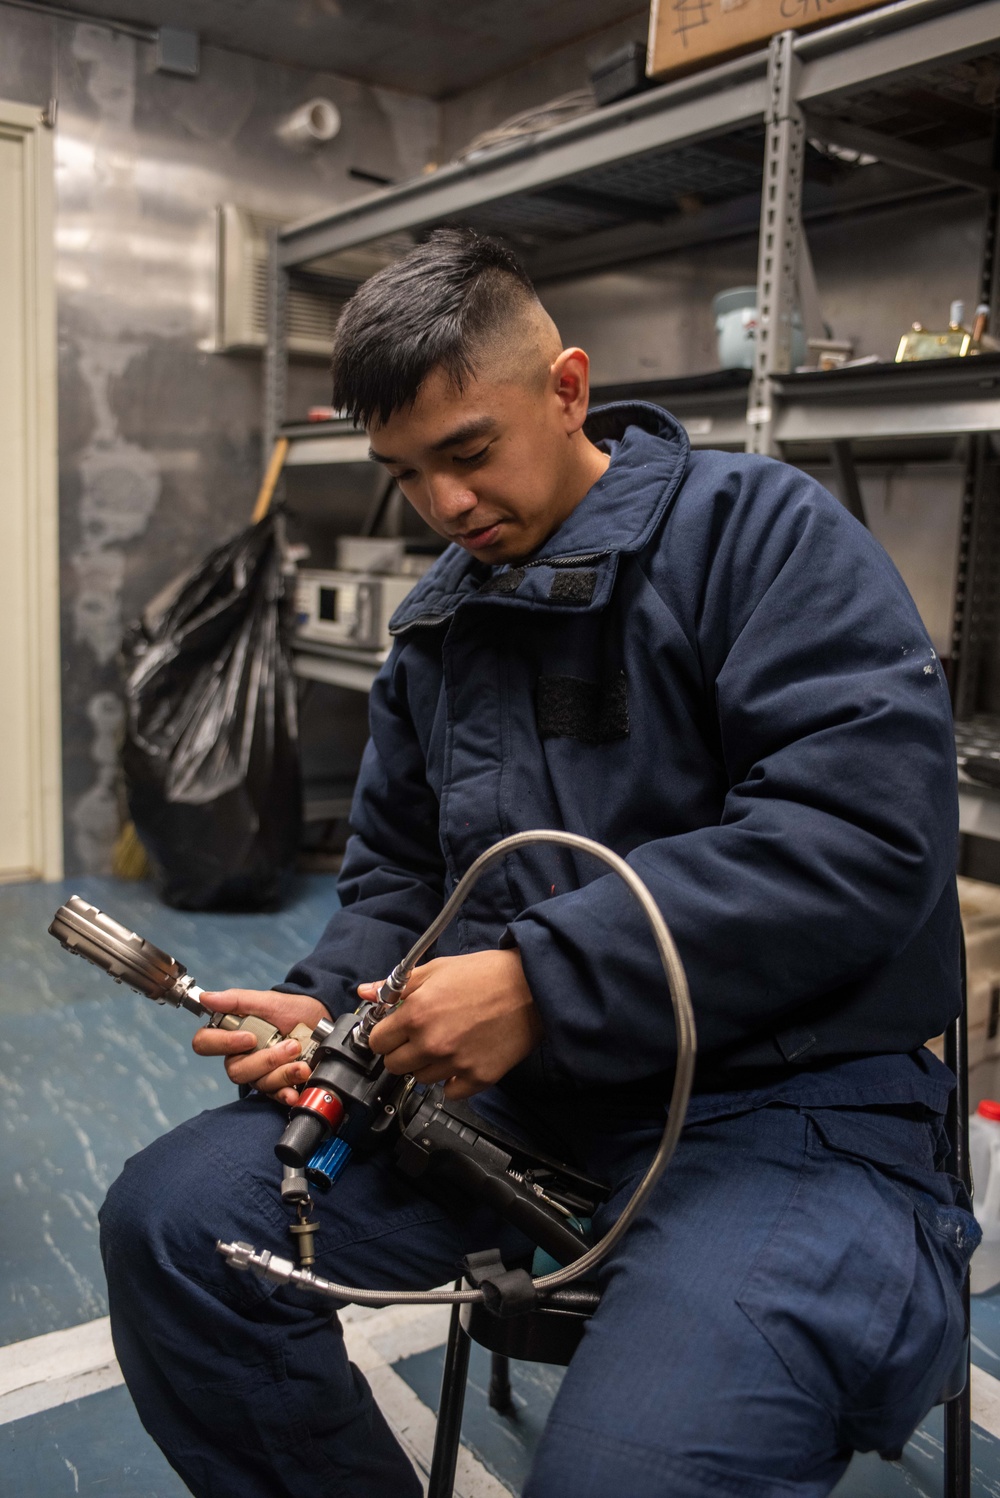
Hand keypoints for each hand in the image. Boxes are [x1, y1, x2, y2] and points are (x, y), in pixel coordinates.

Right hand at [193, 990, 329, 1105]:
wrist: (321, 1021)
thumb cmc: (292, 1010)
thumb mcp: (268, 1001)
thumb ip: (236, 1000)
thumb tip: (206, 998)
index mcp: (232, 1035)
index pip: (205, 1043)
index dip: (223, 1043)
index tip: (250, 1037)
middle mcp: (242, 1057)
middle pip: (235, 1070)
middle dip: (266, 1060)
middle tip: (291, 1046)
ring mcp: (259, 1073)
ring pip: (258, 1083)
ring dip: (282, 1073)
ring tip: (303, 1063)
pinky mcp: (277, 1086)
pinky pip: (274, 1096)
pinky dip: (285, 1094)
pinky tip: (294, 1091)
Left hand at [360, 949, 543, 1100]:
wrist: (533, 987)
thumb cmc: (487, 973)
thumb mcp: (438, 969)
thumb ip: (398, 985)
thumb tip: (366, 992)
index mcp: (417, 1013)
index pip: (377, 1040)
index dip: (384, 1033)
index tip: (394, 1030)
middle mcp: (432, 1043)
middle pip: (394, 1066)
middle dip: (402, 1051)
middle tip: (420, 1037)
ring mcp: (455, 1064)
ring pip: (421, 1079)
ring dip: (427, 1065)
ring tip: (446, 1043)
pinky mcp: (478, 1078)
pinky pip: (451, 1092)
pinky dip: (453, 1080)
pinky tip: (462, 1059)